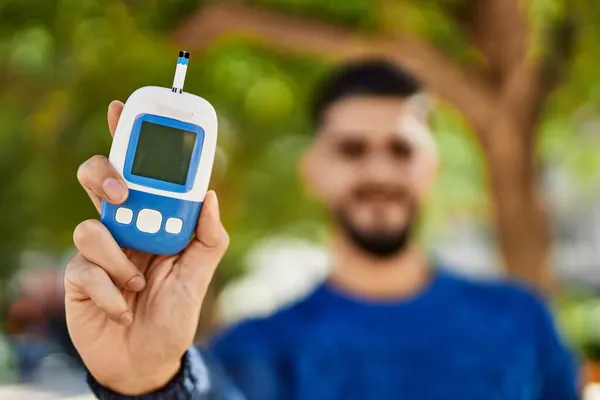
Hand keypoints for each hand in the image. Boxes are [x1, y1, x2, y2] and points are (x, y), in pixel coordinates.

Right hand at [65, 101, 228, 394]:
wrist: (148, 359)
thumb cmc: (175, 312)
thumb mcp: (201, 273)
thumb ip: (210, 235)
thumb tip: (210, 194)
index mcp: (152, 219)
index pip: (139, 171)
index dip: (128, 139)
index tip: (124, 109)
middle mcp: (121, 227)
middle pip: (97, 180)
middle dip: (104, 177)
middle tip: (122, 194)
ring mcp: (97, 252)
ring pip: (88, 227)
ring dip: (119, 260)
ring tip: (138, 283)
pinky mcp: (78, 278)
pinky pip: (86, 271)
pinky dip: (111, 292)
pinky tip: (123, 306)